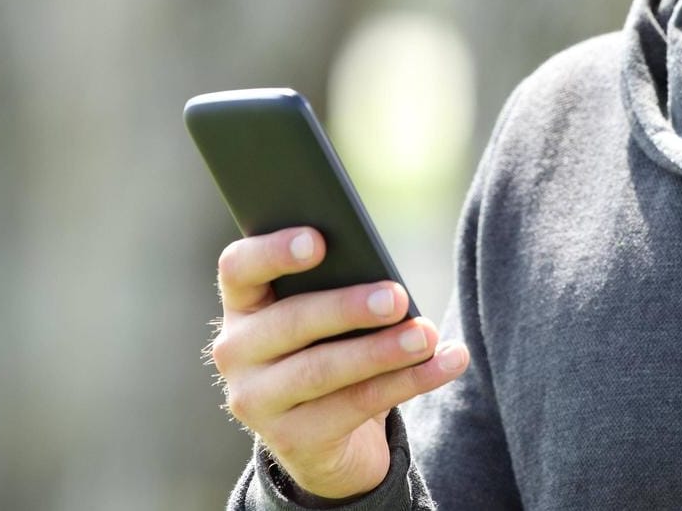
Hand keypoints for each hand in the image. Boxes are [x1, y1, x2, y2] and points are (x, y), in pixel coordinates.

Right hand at [210, 226, 469, 500]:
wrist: (325, 441)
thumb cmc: (328, 350)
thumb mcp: (324, 318)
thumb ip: (337, 288)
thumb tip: (386, 281)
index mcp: (243, 305)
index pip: (238, 268)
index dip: (273, 251)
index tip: (318, 240)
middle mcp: (236, 352)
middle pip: (290, 322)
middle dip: (347, 307)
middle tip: (397, 297)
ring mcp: (256, 401)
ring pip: (322, 369)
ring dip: (382, 351)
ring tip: (426, 336)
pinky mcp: (292, 440)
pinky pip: (356, 405)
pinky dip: (408, 381)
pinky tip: (445, 363)